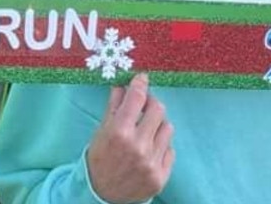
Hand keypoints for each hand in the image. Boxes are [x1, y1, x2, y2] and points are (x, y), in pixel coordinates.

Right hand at [86, 74, 173, 202]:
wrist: (101, 193)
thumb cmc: (100, 158)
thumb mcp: (101, 130)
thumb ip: (114, 106)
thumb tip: (123, 85)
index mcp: (119, 132)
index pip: (137, 98)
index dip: (140, 84)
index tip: (142, 79)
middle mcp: (138, 146)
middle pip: (158, 109)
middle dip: (151, 103)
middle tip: (144, 105)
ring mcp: (152, 163)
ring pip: (168, 128)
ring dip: (157, 125)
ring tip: (146, 131)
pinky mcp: (161, 177)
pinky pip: (170, 150)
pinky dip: (161, 146)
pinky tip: (150, 150)